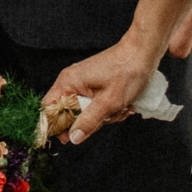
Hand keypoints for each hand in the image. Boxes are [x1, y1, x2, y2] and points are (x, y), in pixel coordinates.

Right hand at [41, 36, 162, 143]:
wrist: (143, 53)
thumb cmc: (127, 72)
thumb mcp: (109, 102)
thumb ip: (89, 121)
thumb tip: (73, 138)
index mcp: (68, 82)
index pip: (48, 109)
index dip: (55, 126)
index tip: (69, 138)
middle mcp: (72, 82)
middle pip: (69, 114)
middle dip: (90, 121)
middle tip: (108, 115)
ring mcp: (84, 83)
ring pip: (86, 112)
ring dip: (104, 116)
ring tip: (120, 107)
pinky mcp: (95, 86)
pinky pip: (96, 106)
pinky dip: (109, 109)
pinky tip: (122, 104)